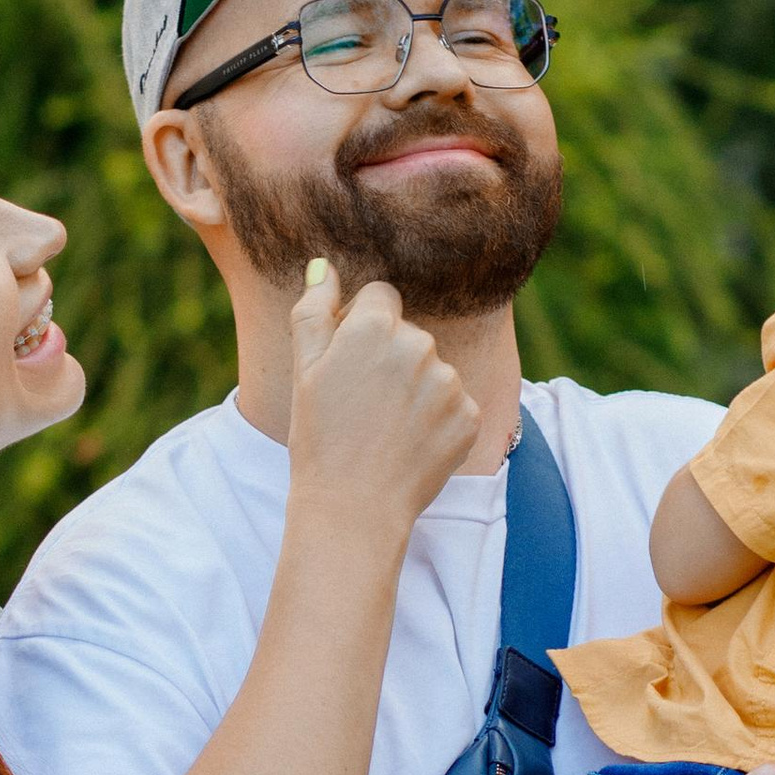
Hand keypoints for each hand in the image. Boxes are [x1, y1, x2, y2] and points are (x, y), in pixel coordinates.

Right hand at [285, 260, 478, 528]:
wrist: (353, 508)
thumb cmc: (320, 438)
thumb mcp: (304, 371)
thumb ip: (314, 311)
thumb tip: (323, 267)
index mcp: (376, 326)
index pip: (382, 297)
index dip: (363, 326)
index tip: (351, 363)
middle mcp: (420, 345)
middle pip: (410, 334)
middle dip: (391, 359)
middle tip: (364, 405)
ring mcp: (450, 381)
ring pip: (433, 371)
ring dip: (415, 390)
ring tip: (386, 428)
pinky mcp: (470, 415)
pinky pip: (454, 404)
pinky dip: (436, 421)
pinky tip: (410, 444)